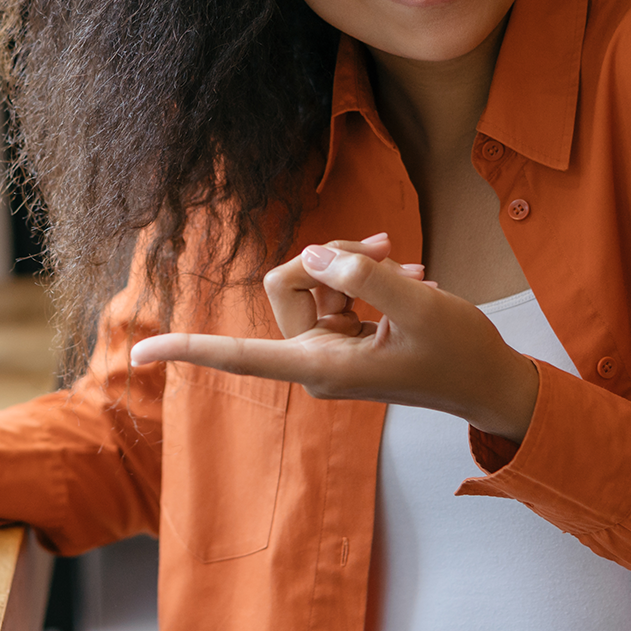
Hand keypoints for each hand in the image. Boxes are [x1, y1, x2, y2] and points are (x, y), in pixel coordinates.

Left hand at [128, 239, 539, 440]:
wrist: (491, 380)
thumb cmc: (460, 351)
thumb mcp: (421, 305)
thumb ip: (367, 274)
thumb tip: (318, 252)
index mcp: (322, 366)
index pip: (239, 356)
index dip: (187, 349)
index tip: (140, 353)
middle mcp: (315, 360)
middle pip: (288, 285)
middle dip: (331, 258)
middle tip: (385, 250)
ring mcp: (329, 348)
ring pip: (313, 281)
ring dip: (356, 263)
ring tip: (406, 265)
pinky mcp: (345, 337)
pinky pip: (336, 289)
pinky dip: (368, 276)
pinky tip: (411, 277)